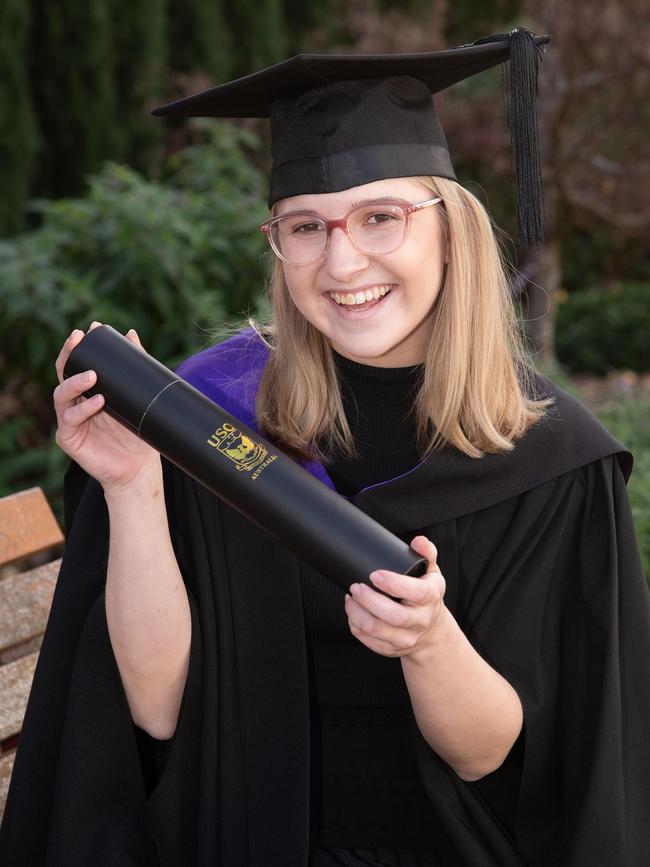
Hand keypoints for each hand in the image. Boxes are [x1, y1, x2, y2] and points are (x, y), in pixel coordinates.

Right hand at [53, 321, 160, 491]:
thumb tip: (132, 334)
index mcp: (89, 391)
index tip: (88, 330)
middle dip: (69, 355)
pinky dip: (83, 410)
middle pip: (63, 374)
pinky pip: (70, 420)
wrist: (139, 468)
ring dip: (75, 383)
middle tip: (77, 340)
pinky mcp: (69, 439)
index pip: (77, 364)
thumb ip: (134, 368)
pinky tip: (98, 402)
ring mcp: (69, 420)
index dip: (78, 347)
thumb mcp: (138, 398)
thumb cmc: (137, 434)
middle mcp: (75, 403)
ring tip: (93, 375)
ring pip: (61, 395)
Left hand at [344, 535, 445, 657]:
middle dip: (369, 601)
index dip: (393, 584)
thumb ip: (426, 552)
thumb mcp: (431, 572)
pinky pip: (371, 642)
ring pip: (378, 631)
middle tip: (355, 587)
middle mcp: (420, 620)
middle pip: (394, 616)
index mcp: (430, 597)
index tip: (374, 574)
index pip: (415, 593)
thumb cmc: (427, 596)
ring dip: (358, 614)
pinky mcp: (393, 649)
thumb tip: (418, 540)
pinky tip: (353, 614)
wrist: (432, 630)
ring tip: (350, 599)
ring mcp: (407, 638)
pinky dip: (357, 628)